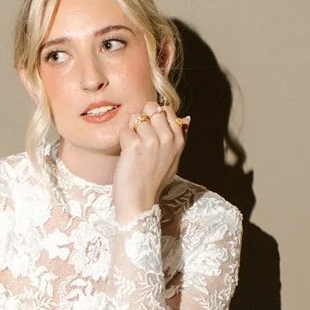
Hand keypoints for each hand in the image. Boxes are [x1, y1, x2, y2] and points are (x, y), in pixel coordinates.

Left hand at [112, 102, 189, 224]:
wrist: (139, 201)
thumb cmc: (153, 181)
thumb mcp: (174, 159)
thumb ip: (180, 137)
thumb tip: (187, 117)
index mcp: (178, 140)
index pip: (167, 109)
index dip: (154, 116)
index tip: (150, 132)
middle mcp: (168, 138)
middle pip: (151, 108)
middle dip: (142, 119)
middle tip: (140, 139)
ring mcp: (152, 140)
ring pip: (136, 118)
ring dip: (131, 131)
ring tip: (134, 149)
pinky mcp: (135, 144)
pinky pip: (124, 130)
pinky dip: (122, 141)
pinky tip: (127, 155)